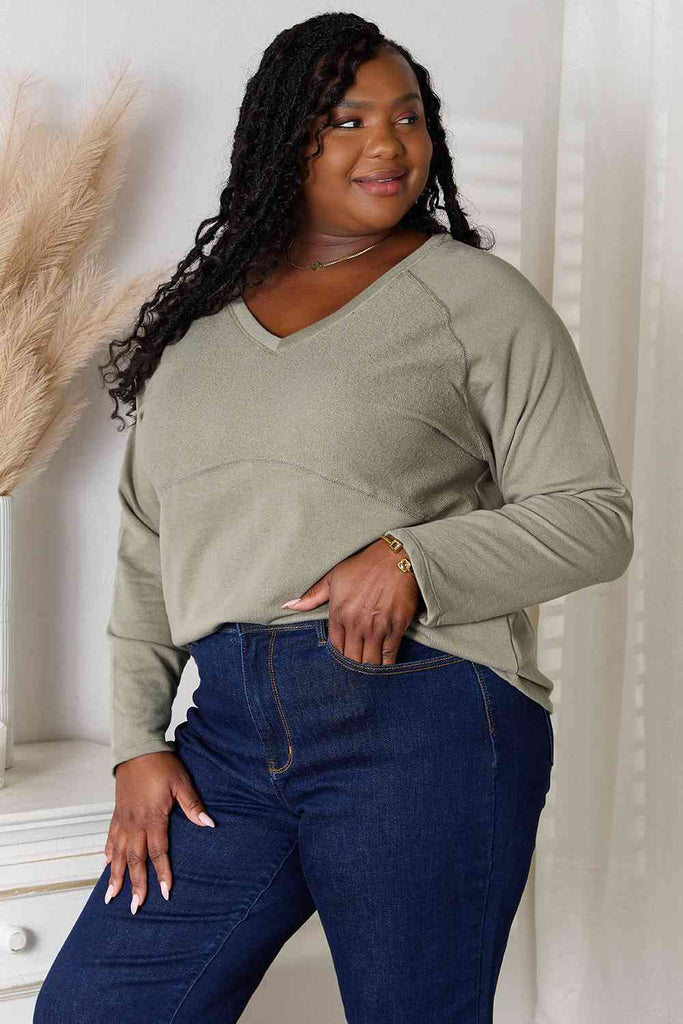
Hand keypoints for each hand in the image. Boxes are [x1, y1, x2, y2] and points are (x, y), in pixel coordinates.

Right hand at [103, 751, 214, 914]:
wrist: (137, 748)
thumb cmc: (161, 764)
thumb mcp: (181, 782)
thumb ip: (193, 805)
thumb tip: (209, 823)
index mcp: (153, 817)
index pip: (158, 852)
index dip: (162, 873)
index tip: (164, 892)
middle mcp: (135, 823)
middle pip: (135, 859)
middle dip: (135, 885)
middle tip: (135, 907)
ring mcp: (124, 819)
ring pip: (118, 853)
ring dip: (116, 876)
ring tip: (112, 896)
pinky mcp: (117, 812)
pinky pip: (110, 837)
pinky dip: (108, 853)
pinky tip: (107, 865)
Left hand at [280, 538, 422, 664]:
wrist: (396, 557)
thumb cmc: (363, 565)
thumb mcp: (333, 576)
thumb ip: (312, 595)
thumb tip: (288, 606)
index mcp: (339, 613)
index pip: (335, 648)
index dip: (338, 658)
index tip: (341, 661)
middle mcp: (356, 624)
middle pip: (351, 659)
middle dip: (352, 668)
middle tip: (353, 675)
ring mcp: (377, 627)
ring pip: (370, 662)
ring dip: (368, 669)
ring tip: (367, 675)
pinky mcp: (396, 627)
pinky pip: (389, 655)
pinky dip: (387, 665)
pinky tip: (384, 668)